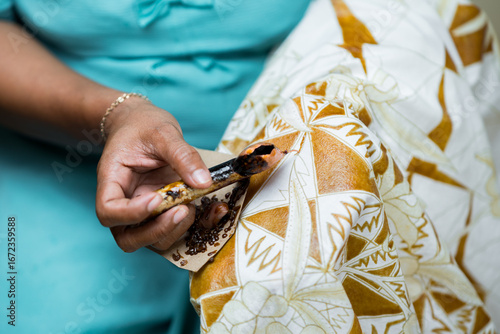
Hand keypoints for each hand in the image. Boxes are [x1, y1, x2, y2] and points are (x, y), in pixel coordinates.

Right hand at [95, 98, 227, 251]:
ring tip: (193, 206)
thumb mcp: (163, 133)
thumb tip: (204, 182)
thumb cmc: (143, 126)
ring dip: (175, 231)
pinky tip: (210, 211)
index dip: (131, 214)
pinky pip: (172, 231)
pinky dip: (191, 227)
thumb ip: (183, 155)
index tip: (157, 198)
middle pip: (128, 238)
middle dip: (157, 230)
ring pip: (151, 241)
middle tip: (183, 209)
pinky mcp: (161, 213)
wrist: (142, 124)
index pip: (108, 211)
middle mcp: (124, 203)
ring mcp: (142, 212)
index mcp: (112, 181)